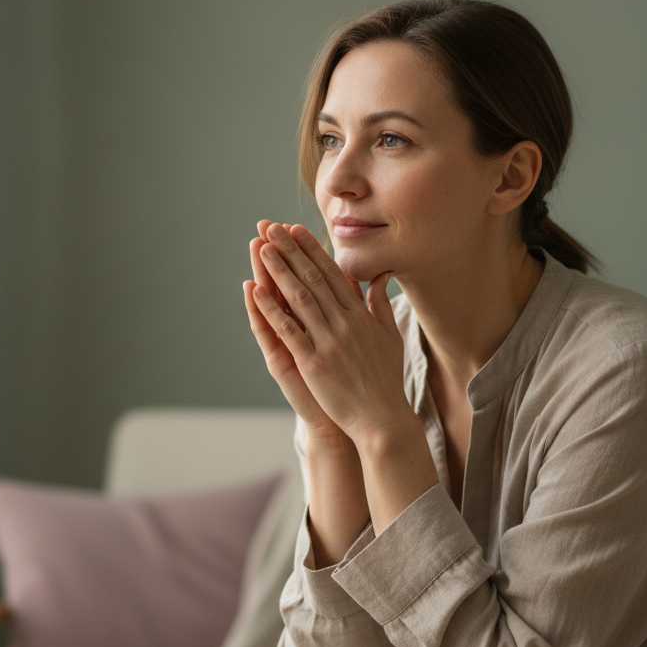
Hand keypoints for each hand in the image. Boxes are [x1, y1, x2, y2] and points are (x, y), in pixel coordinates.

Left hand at [251, 223, 410, 448]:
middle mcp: (344, 323)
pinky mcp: (314, 362)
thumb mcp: (390, 336)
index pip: (332, 274)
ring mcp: (328, 342)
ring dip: (278, 271)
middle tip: (272, 228)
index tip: (296, 230)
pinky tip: (256, 291)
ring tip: (262, 248)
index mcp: (360, 316)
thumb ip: (380, 304)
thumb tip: (380, 277)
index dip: (312, 250)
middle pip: (313, 279)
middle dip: (291, 251)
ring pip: (299, 298)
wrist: (383, 419)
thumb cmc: (386, 380)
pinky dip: (271, 309)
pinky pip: (288, 330)